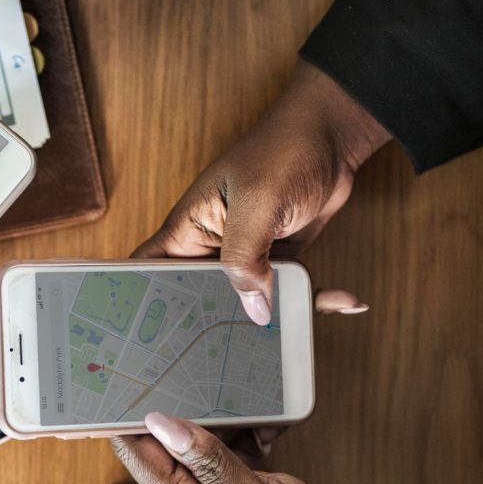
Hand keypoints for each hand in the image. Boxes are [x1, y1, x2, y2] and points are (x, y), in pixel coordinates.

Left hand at [114, 413, 482, 483]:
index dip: (126, 417)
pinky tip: (268, 433)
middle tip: (205, 378)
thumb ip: (211, 463)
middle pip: (167, 440)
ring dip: (226, 420)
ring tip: (256, 413)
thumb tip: (160, 424)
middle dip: (186, 409)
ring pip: (202, 438)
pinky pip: (229, 447)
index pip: (137, 454)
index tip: (130, 378)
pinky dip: (247, 433)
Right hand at [136, 62, 390, 324]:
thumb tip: (253, 308)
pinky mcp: (274, 257)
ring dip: (276, 315)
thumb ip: (244, 258)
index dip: (139, 300)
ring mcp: (243, 253)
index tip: (148, 336)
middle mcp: (209, 246)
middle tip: (239, 348)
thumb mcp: (258, 204)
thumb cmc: (284, 151)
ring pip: (246, 299)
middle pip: (197, 297)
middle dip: (216, 323)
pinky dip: (312, 297)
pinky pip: (284, 289)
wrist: (334, 135)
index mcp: (187, 230)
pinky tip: (343, 299)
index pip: (145, 268)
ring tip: (301, 326)